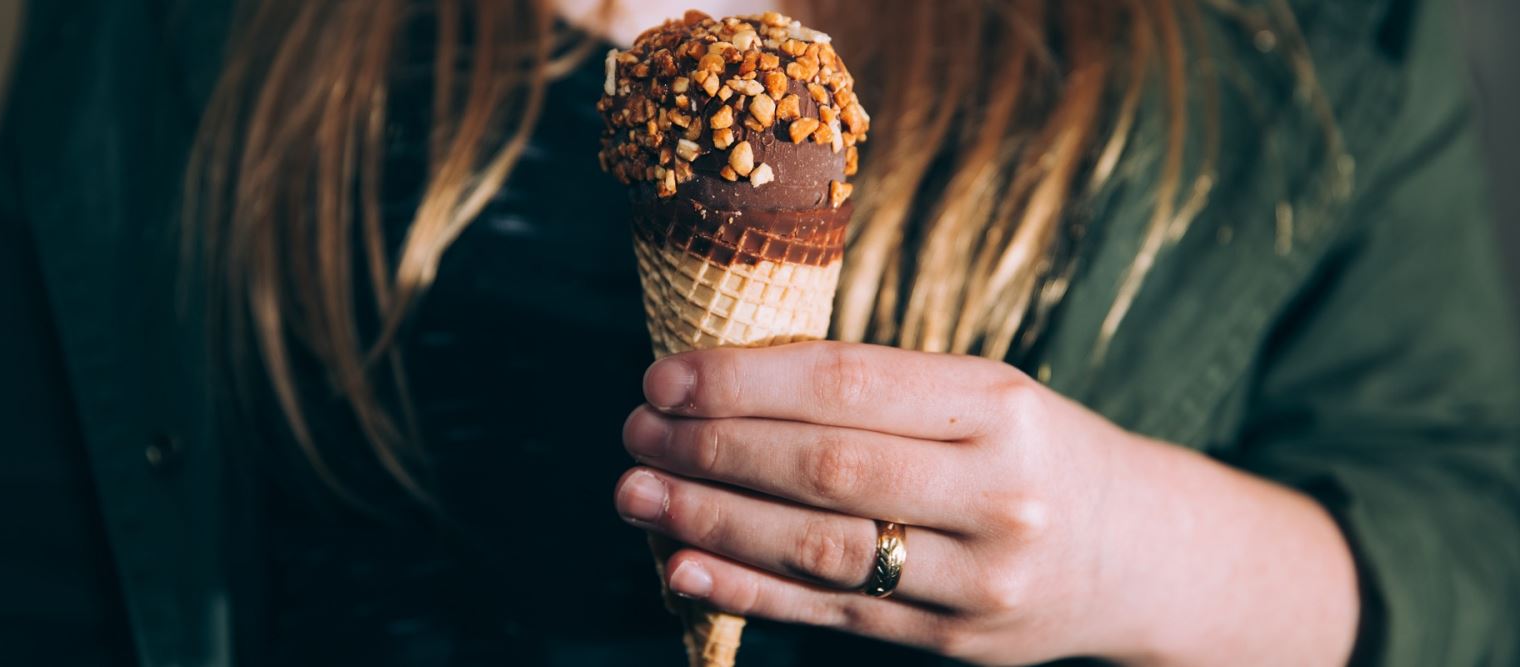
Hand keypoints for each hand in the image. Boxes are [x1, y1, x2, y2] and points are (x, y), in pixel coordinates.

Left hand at [613, 342, 1359, 665]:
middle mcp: (996, 491)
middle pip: (825, 468)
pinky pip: (833, 613)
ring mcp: (978, 577)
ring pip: (820, 548)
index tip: (664, 377)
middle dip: (712, 450)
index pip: (847, 384)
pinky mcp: (955, 642)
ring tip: (636, 495)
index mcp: (999, 405)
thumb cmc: (1035, 454)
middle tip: (634, 434)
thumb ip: (875, 393)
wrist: (1142, 557)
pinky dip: (748, 591)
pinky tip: (680, 565)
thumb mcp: (984, 397)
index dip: (742, 381)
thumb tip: (723, 386)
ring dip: (711, 522)